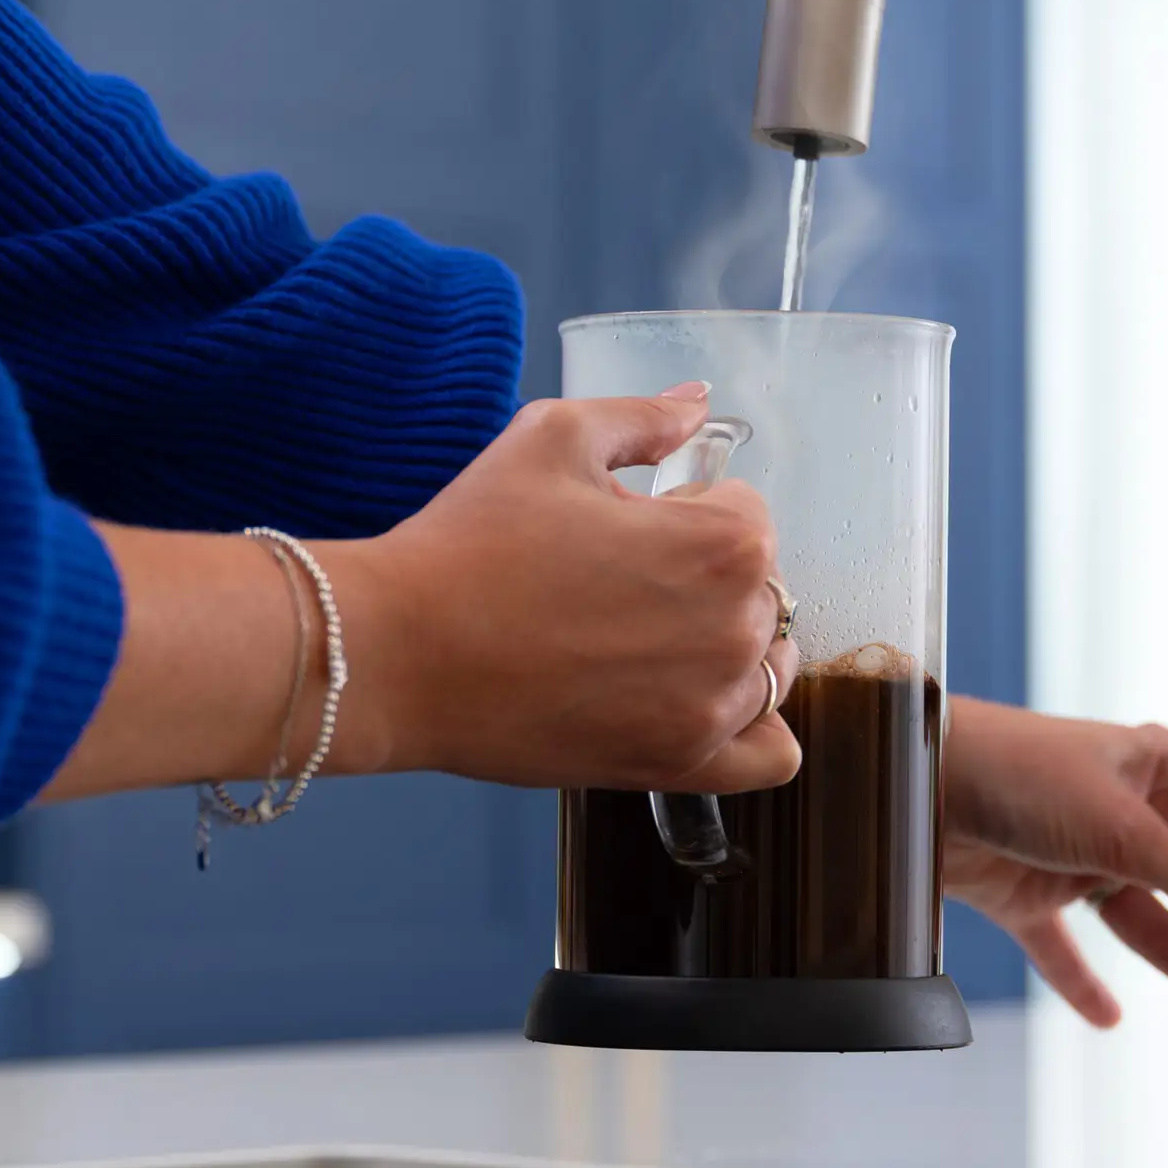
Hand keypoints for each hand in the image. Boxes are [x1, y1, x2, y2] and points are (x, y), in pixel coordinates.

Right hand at [331, 384, 799, 792]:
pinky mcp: (679, 764)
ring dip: (721, 644)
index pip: (747, 512)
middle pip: (760, 589)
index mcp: (726, 542)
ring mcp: (712, 707)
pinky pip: (770, 756)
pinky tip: (695, 700)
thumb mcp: (553, 437)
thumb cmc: (471, 543)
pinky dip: (752, 728)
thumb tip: (697, 403)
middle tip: (613, 582)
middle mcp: (737, 629)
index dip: (684, 509)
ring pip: (765, 665)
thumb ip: (644, 417)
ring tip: (635, 637)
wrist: (397, 653)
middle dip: (701, 576)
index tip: (625, 527)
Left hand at [941, 697, 1167, 1033]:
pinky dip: (1085, 983)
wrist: (912, 781)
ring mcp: (1080, 854)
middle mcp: (1129, 811)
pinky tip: (1109, 1017)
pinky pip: (1068, 948)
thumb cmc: (1016, 767)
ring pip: (1152, 923)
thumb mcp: (1123, 829)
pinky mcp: (1030, 893)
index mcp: (1162, 769)